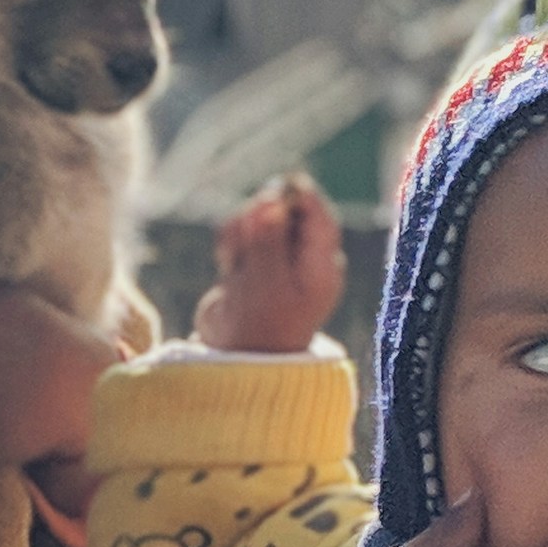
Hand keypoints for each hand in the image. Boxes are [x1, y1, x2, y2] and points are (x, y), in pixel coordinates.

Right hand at [194, 175, 346, 353]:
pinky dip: (230, 242)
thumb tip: (272, 200)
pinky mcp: (250, 263)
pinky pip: (239, 234)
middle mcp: (302, 259)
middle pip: (286, 210)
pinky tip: (227, 263)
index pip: (319, 217)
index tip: (280, 187)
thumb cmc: (260, 328)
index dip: (301, 196)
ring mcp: (275, 260)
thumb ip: (269, 240)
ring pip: (257, 219)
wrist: (233, 360)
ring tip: (233, 262)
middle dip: (260, 215)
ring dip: (241, 230)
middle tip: (246, 235)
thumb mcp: (266, 284)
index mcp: (320, 266)